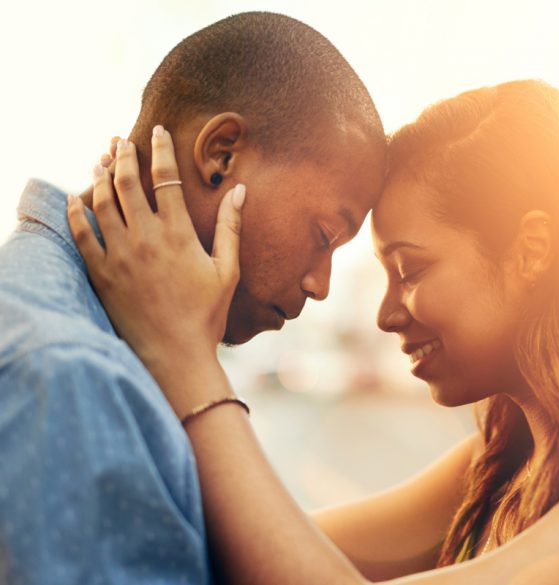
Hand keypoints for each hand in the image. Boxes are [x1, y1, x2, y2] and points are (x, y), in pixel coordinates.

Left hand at [67, 126, 245, 373]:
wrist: (174, 354)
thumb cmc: (207, 314)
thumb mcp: (227, 269)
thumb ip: (231, 227)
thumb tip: (240, 190)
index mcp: (177, 234)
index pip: (165, 178)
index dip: (161, 149)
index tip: (158, 131)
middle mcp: (144, 238)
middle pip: (125, 182)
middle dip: (123, 155)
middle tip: (122, 140)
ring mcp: (118, 255)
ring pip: (101, 202)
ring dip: (99, 176)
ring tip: (101, 160)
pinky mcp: (100, 274)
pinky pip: (80, 235)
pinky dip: (76, 211)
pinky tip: (76, 198)